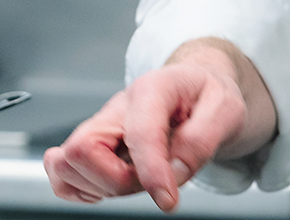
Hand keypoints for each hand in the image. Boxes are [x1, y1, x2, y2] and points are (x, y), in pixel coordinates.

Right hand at [45, 41, 273, 211]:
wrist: (198, 90)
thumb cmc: (209, 96)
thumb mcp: (226, 110)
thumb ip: (202, 140)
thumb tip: (173, 173)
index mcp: (152, 89)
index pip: (138, 134)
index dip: (151, 173)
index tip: (169, 200)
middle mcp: (117, 107)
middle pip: (82, 150)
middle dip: (117, 182)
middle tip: (154, 181)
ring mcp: (99, 127)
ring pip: (66, 166)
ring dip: (101, 188)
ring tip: (138, 179)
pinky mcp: (91, 146)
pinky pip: (63, 176)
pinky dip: (82, 191)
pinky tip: (114, 184)